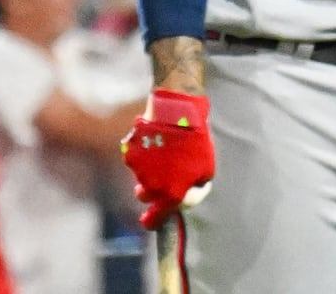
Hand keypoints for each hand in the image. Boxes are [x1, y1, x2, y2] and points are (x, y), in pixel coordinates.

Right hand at [121, 90, 215, 229]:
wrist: (178, 113)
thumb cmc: (196, 142)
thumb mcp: (206, 170)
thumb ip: (195, 188)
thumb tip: (186, 195)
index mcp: (170, 195)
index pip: (155, 219)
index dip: (153, 222)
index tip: (150, 220)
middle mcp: (150, 186)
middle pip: (146, 196)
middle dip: (152, 190)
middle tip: (163, 175)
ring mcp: (137, 169)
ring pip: (140, 175)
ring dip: (149, 169)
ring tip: (163, 150)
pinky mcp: (129, 152)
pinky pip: (134, 158)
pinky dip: (142, 153)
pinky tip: (154, 140)